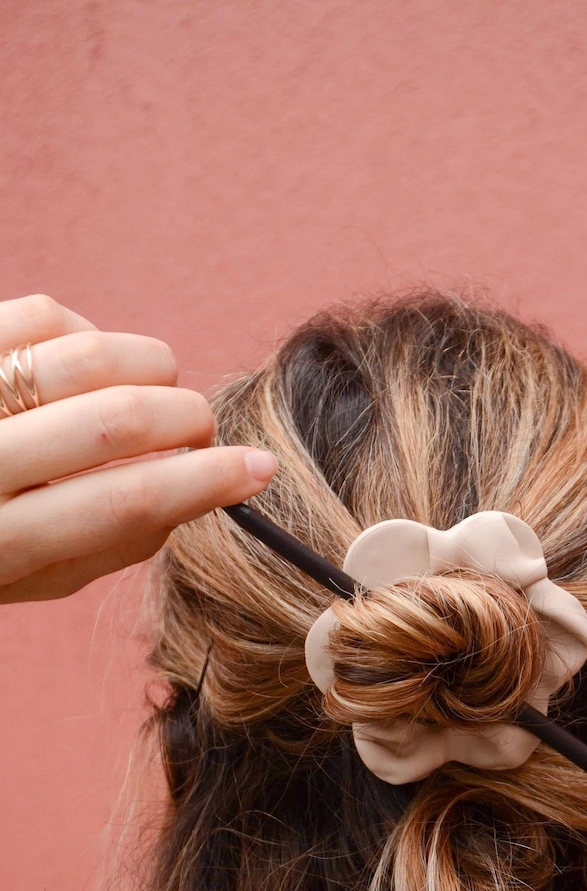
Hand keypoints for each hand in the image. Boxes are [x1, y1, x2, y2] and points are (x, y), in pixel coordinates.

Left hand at [0, 295, 276, 601]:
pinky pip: (47, 313)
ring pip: (89, 355)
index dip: (208, 483)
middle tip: (200, 431)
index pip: (126, 502)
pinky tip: (89, 363)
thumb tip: (190, 497)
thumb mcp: (22, 577)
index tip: (259, 470)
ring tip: (155, 392)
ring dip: (152, 368)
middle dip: (187, 420)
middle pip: (118, 420)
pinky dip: (92, 335)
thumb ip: (104, 548)